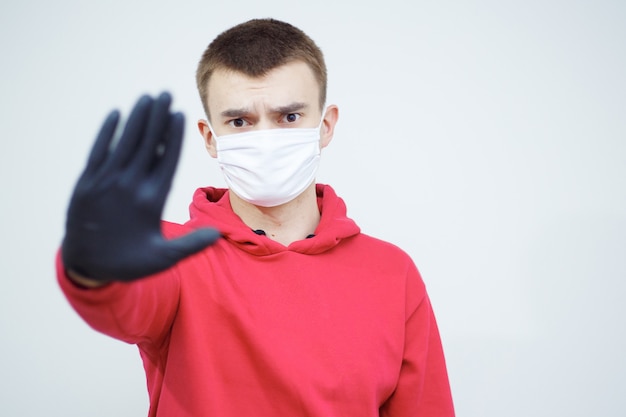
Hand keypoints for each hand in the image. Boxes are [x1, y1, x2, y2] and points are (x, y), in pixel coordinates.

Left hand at [61, 92, 219, 281]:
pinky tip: (116, 114)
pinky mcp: (87, 182)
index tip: (179, 114)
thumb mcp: (163, 259)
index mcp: (151, 200)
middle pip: (147, 143)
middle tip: (166, 94)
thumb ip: (191, 245)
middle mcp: (129, 185)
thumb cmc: (128, 262)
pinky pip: (99, 150)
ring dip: (137, 118)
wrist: (85, 266)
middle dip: (157, 117)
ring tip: (147, 97)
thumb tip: (218, 234)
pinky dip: (107, 132)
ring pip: (125, 142)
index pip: (166, 159)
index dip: (173, 134)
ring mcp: (106, 181)